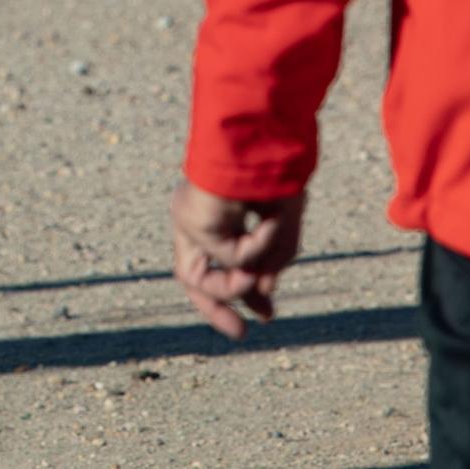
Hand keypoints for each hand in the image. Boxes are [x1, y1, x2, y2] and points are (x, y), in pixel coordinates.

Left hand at [170, 181, 306, 339]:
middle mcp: (194, 219)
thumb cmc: (277, 172)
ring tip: (265, 260)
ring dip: (238, 283)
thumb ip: (270, 261)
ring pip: (200, 277)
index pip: (212, 264)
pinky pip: (229, 258)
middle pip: (192, 276)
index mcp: (213, 216)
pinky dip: (257, 250)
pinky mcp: (192, 220)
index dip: (234, 295)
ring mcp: (189, 220)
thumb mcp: (280, 225)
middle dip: (216, 306)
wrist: (267, 137)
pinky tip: (268, 224)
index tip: (261, 319)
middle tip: (244, 331)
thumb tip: (260, 293)